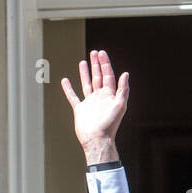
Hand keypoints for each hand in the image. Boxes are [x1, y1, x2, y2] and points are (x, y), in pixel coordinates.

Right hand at [61, 49, 128, 165]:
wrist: (97, 140)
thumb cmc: (110, 125)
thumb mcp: (120, 106)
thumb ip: (123, 90)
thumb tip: (126, 74)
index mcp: (109, 96)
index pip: (108, 76)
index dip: (105, 64)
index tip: (101, 53)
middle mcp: (100, 98)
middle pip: (98, 77)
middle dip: (96, 65)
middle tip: (94, 53)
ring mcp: (90, 103)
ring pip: (87, 84)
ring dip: (85, 73)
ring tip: (83, 62)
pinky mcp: (80, 110)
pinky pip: (73, 97)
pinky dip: (68, 89)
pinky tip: (65, 80)